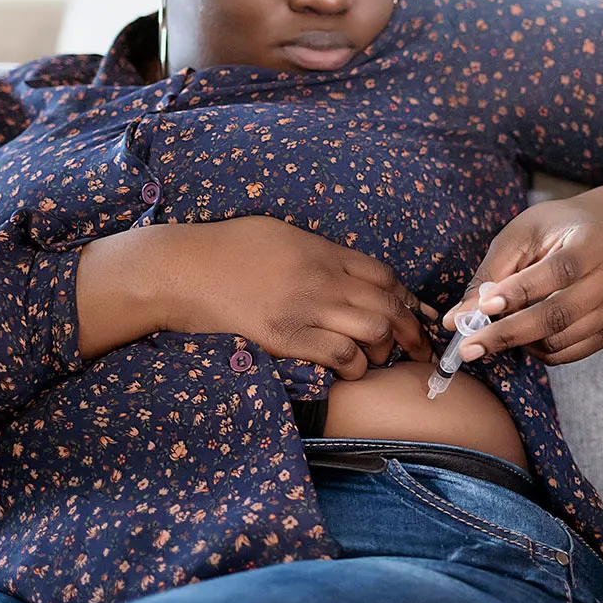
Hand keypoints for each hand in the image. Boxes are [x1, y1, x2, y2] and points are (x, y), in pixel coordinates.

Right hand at [79, 217, 435, 377]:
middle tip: (419, 350)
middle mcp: (321, 278)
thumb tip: (347, 268)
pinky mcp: (284, 338)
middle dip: (412, 331)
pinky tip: (350, 368)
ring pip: (372, 331)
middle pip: (388, 305)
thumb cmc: (226, 248)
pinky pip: (339, 355)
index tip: (413, 314)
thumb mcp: (281, 234)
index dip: (406, 298)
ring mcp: (304, 308)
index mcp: (322, 251)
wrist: (182, 270)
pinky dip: (354, 365)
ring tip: (378, 359)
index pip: (385, 275)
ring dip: (383, 350)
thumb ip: (319, 251)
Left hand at [443, 197, 602, 366]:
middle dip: (509, 333)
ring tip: (498, 330)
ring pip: (563, 340)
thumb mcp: (520, 236)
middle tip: (470, 347)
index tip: (484, 307)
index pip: (558, 271)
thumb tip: (456, 320)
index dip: (520, 292)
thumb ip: (490, 275)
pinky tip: (526, 336)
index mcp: (593, 241)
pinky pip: (572, 353)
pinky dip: (541, 351)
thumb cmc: (557, 229)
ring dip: (523, 342)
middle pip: (560, 314)